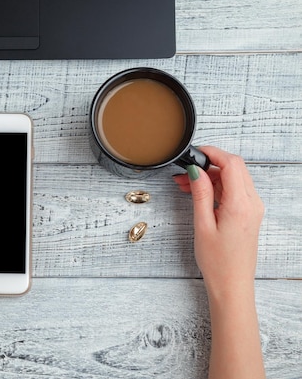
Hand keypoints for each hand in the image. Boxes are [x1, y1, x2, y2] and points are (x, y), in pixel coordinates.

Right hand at [173, 146, 264, 378]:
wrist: (232, 285)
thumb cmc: (217, 261)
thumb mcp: (202, 224)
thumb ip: (201, 194)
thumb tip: (197, 171)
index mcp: (241, 204)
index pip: (231, 164)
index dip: (213, 153)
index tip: (195, 152)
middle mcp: (252, 203)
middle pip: (234, 168)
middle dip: (209, 164)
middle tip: (184, 171)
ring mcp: (253, 209)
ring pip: (234, 179)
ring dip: (211, 176)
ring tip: (186, 184)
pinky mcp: (249, 214)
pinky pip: (235, 191)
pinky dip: (218, 187)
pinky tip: (199, 193)